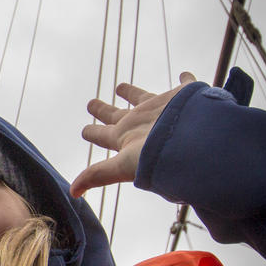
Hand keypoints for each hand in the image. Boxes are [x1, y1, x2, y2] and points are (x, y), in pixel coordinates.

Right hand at [69, 72, 196, 197]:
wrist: (193, 137)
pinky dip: (184, 79)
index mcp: (123, 136)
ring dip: (130, 91)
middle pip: (114, 113)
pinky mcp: (181, 95)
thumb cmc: (158, 159)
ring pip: (140, 95)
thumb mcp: (123, 170)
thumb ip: (98, 176)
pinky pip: (184, 84)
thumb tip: (72, 191)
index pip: (102, 135)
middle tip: (91, 103)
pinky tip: (185, 74)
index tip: (85, 130)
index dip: (92, 133)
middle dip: (102, 109)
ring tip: (122, 87)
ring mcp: (158, 105)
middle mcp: (137, 118)